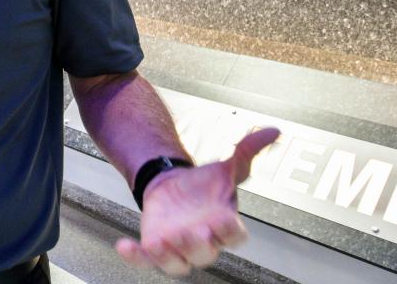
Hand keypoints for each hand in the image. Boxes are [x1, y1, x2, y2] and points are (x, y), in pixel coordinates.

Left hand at [116, 127, 279, 276]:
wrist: (175, 185)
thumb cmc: (205, 186)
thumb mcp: (228, 166)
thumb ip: (248, 150)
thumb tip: (272, 131)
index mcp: (225, 225)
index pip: (235, 235)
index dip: (230, 229)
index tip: (223, 217)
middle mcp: (204, 241)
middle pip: (205, 253)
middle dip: (198, 244)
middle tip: (191, 231)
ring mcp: (178, 247)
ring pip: (177, 264)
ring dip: (168, 256)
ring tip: (158, 242)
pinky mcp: (155, 246)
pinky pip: (145, 259)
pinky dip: (135, 257)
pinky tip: (124, 246)